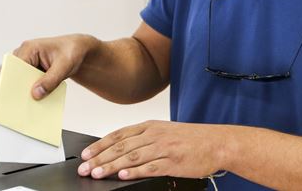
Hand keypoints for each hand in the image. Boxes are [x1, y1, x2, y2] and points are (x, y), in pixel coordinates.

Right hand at [13, 34, 98, 99]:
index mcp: (29, 48)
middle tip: (23, 107)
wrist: (78, 50)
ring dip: (27, 92)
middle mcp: (24, 55)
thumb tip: (36, 94)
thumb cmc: (72, 51)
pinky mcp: (32, 71)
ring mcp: (28, 64)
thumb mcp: (64, 66)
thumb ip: (51, 80)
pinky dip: (34, 92)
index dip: (14, 82)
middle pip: (16, 76)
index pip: (15, 68)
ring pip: (22, 82)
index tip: (16, 97)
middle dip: (20, 90)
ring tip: (32, 107)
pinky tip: (38, 102)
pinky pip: (30, 84)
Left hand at [77, 120, 226, 180]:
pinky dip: (134, 171)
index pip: (118, 135)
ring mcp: (163, 148)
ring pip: (131, 157)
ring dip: (111, 166)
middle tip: (85, 167)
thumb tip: (121, 149)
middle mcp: (154, 135)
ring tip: (97, 173)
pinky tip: (122, 175)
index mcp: (149, 127)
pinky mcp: (173, 162)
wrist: (217, 142)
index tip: (86, 154)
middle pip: (121, 147)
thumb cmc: (191, 139)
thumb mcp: (164, 131)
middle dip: (100, 158)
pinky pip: (150, 167)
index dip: (100, 145)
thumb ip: (143, 139)